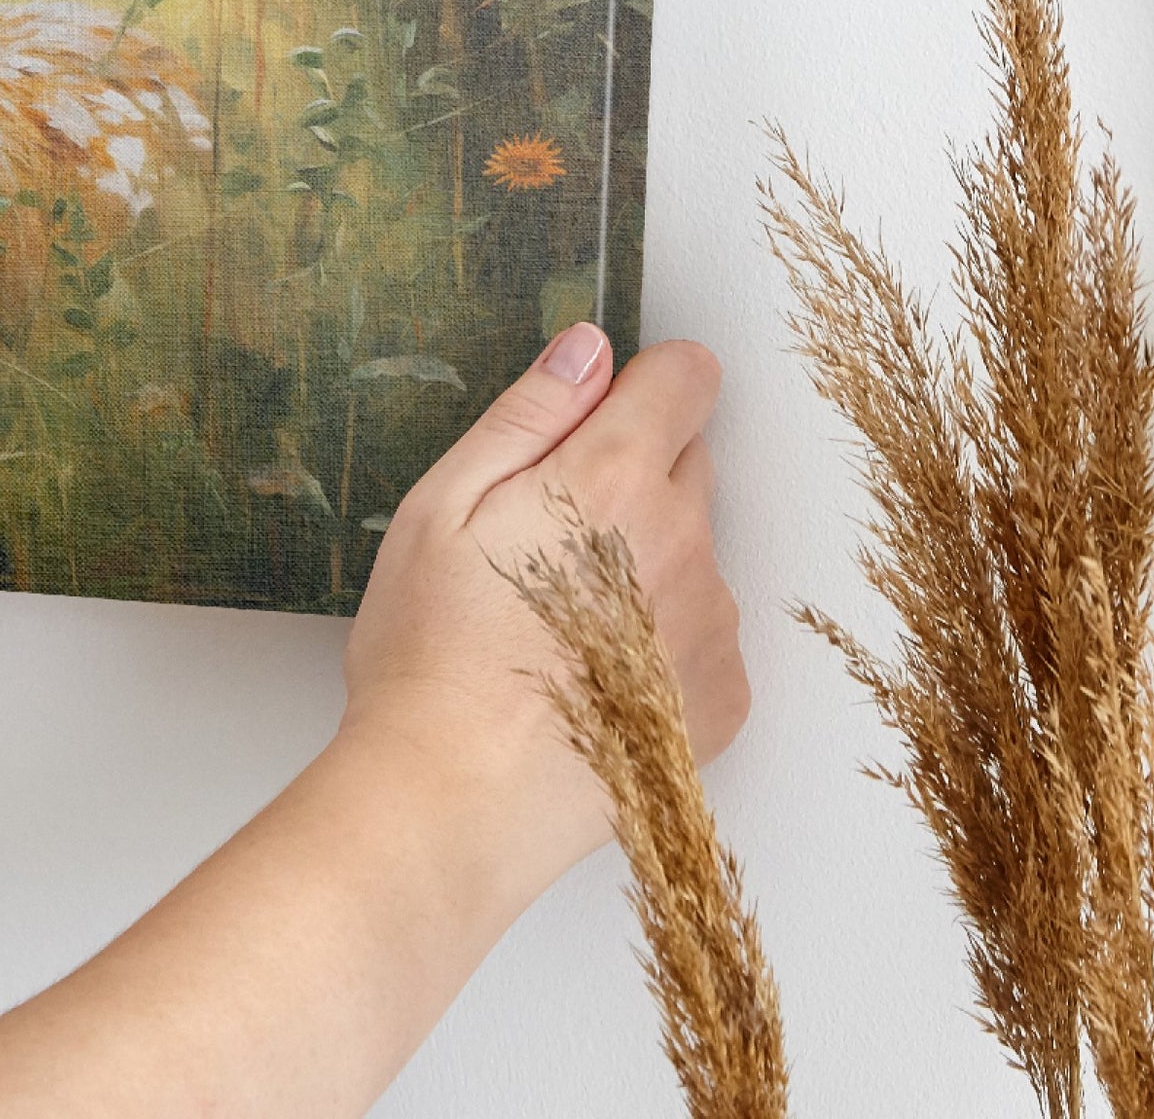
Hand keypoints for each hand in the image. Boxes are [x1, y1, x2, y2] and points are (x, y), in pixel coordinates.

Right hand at [0, 325, 749, 1118]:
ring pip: (694, 549)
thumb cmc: (432, 654)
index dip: (643, 382)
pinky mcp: (722, 699)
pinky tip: (590, 675)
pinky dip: (663, 640)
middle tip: (545, 534)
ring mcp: (712, 625)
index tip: (597, 416)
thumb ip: (527, 415)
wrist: (456, 803)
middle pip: (690, 461)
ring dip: (647, 559)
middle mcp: (685, 542)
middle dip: (632, 473)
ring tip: (558, 621)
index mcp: (614, 479)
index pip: (688, 376)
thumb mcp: (442, 506)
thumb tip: (588, 350)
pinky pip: (704, 633)